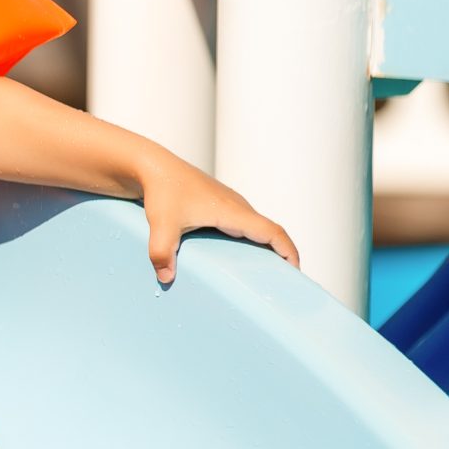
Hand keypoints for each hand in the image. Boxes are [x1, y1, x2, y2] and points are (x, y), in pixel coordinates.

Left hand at [137, 151, 299, 283]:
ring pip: (254, 228)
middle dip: (280, 255)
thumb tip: (166, 279)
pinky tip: (236, 257)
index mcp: (233, 211)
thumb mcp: (161, 224)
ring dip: (264, 248)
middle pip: (268, 232)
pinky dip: (247, 241)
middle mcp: (236, 207)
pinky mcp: (217, 205)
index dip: (288, 251)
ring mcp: (228, 205)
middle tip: (282, 282)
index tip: (296, 271)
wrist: (152, 166)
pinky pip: (241, 225)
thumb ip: (162, 253)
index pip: (272, 232)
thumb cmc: (161, 190)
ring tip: (264, 274)